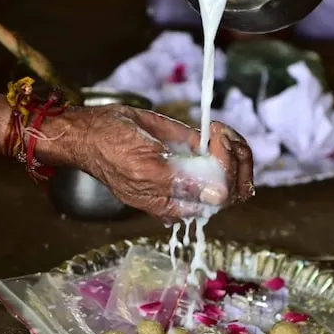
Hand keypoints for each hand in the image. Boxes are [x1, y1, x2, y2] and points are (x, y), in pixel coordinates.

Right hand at [62, 105, 253, 220]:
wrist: (95, 130)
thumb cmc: (112, 152)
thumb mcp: (145, 168)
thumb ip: (182, 184)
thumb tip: (220, 197)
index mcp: (177, 205)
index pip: (221, 200)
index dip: (228, 172)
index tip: (217, 145)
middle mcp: (189, 192)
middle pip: (236, 187)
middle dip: (237, 158)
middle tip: (221, 135)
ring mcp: (194, 171)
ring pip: (236, 170)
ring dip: (236, 146)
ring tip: (219, 130)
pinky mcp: (193, 151)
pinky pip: (224, 152)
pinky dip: (227, 138)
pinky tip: (215, 128)